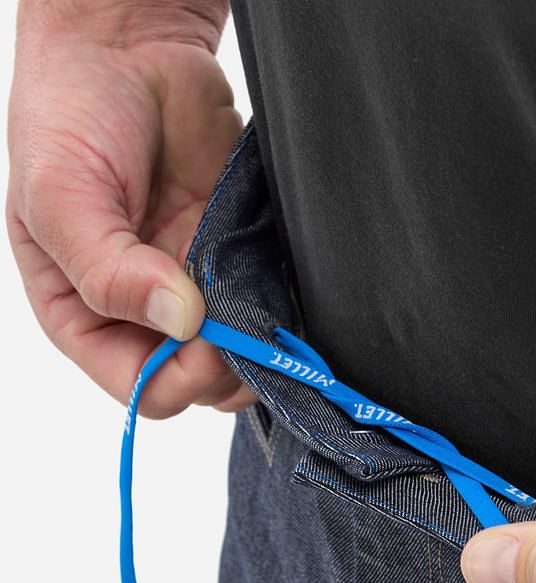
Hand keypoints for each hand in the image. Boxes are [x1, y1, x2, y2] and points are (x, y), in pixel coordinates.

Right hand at [6, 1, 252, 416]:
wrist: (128, 49)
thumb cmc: (71, 117)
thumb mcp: (60, 197)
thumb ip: (108, 271)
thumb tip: (179, 320)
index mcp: (86, 315)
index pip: (140, 388)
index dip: (177, 380)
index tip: (204, 342)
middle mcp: (144, 315)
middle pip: (199, 384)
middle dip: (226, 368)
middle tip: (245, 324)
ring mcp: (196, 289)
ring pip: (241, 356)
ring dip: (260, 345)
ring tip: (264, 305)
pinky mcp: (236, 260)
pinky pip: (270, 307)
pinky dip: (283, 309)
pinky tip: (284, 288)